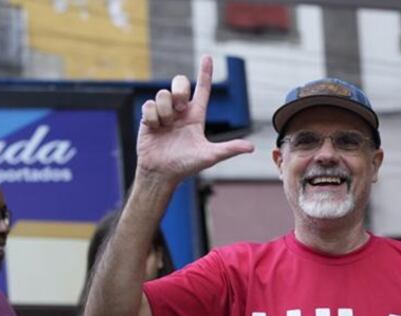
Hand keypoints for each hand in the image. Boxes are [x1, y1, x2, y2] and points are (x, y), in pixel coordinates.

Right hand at [137, 55, 254, 182]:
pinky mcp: (149, 117)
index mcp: (196, 116)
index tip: (208, 57)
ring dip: (165, 110)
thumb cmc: (185, 166)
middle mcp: (180, 111)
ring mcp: (164, 113)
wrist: (161, 173)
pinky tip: (155, 129)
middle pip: (180, 82)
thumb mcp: (209, 156)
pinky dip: (153, 118)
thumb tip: (251, 148)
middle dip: (179, 90)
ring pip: (163, 93)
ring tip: (165, 126)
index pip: (203, 89)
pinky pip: (149, 105)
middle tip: (180, 109)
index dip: (205, 73)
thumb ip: (228, 149)